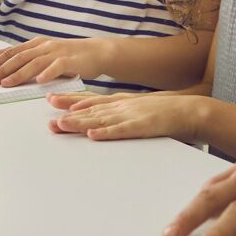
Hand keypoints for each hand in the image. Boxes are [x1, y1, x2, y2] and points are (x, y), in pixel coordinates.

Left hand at [0, 36, 107, 86]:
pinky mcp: (70, 61)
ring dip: (18, 74)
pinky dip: (47, 73)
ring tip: (6, 84)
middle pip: (19, 58)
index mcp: (36, 44)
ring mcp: (56, 52)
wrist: (96, 52)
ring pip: (34, 63)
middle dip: (2, 70)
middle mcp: (44, 47)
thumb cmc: (68, 55)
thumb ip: (21, 55)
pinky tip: (39, 81)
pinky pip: (57, 67)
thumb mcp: (42, 52)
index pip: (12, 53)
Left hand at [48, 90, 204, 142]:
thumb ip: (117, 112)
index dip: (69, 100)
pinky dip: (106, 133)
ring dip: (80, 123)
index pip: (90, 100)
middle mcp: (120, 107)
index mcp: (119, 102)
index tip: (51, 100)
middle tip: (49, 119)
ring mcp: (129, 116)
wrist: (187, 110)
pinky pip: (120, 131)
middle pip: (89, 111)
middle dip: (68, 115)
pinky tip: (93, 135)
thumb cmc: (161, 113)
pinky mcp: (141, 127)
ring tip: (62, 124)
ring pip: (100, 120)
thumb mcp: (135, 108)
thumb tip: (97, 120)